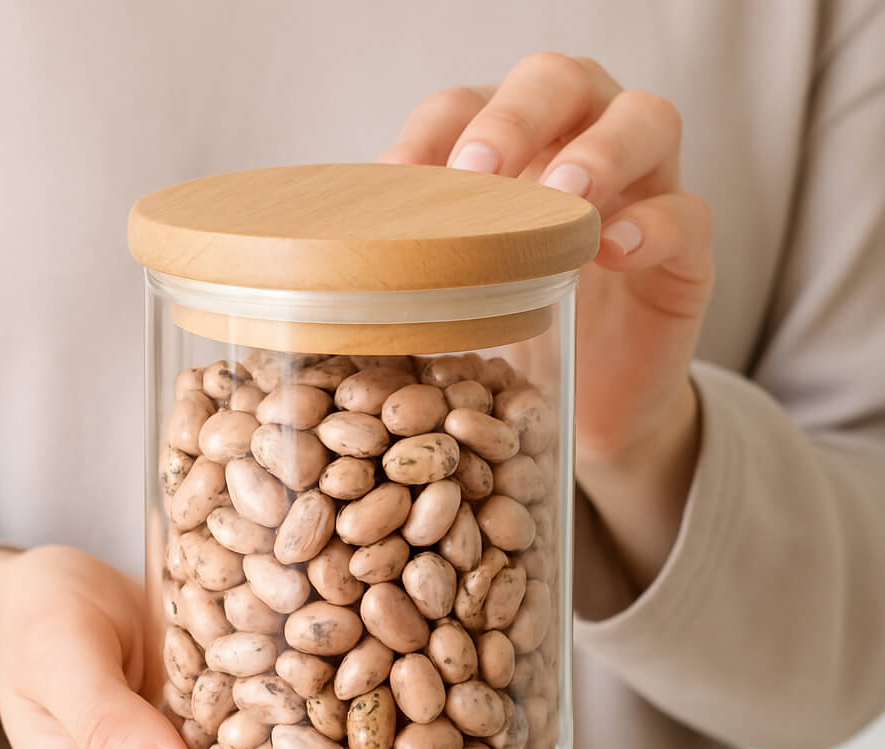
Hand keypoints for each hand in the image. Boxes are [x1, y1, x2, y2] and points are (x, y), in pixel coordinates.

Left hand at [381, 54, 713, 593]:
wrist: (591, 410)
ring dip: (601, 149)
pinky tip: (614, 250)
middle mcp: (579, 151)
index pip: (467, 108)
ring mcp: (644, 193)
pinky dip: (654, 225)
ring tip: (565, 193)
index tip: (393, 182)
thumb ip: (412, 273)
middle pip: (561, 81)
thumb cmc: (516, 346)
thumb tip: (318, 271)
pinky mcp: (687, 256)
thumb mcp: (456, 306)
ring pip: (647, 119)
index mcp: (513, 158)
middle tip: (478, 168)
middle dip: (517, 115)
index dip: (432, 131)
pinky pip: (688, 216)